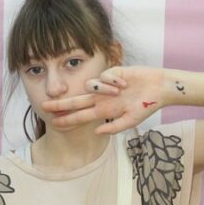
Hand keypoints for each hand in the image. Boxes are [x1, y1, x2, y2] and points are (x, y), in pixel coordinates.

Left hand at [41, 65, 164, 134]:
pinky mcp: (112, 72)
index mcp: (104, 110)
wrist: (160, 88)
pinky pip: (104, 77)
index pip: (81, 116)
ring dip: (102, 89)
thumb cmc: (147, 106)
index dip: (67, 120)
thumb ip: (113, 127)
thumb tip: (95, 132)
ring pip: (90, 86)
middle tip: (44, 106)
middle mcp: (101, 98)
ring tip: (120, 92)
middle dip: (60, 104)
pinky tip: (125, 84)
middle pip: (76, 101)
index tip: (54, 123)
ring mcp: (106, 86)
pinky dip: (113, 82)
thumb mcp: (131, 121)